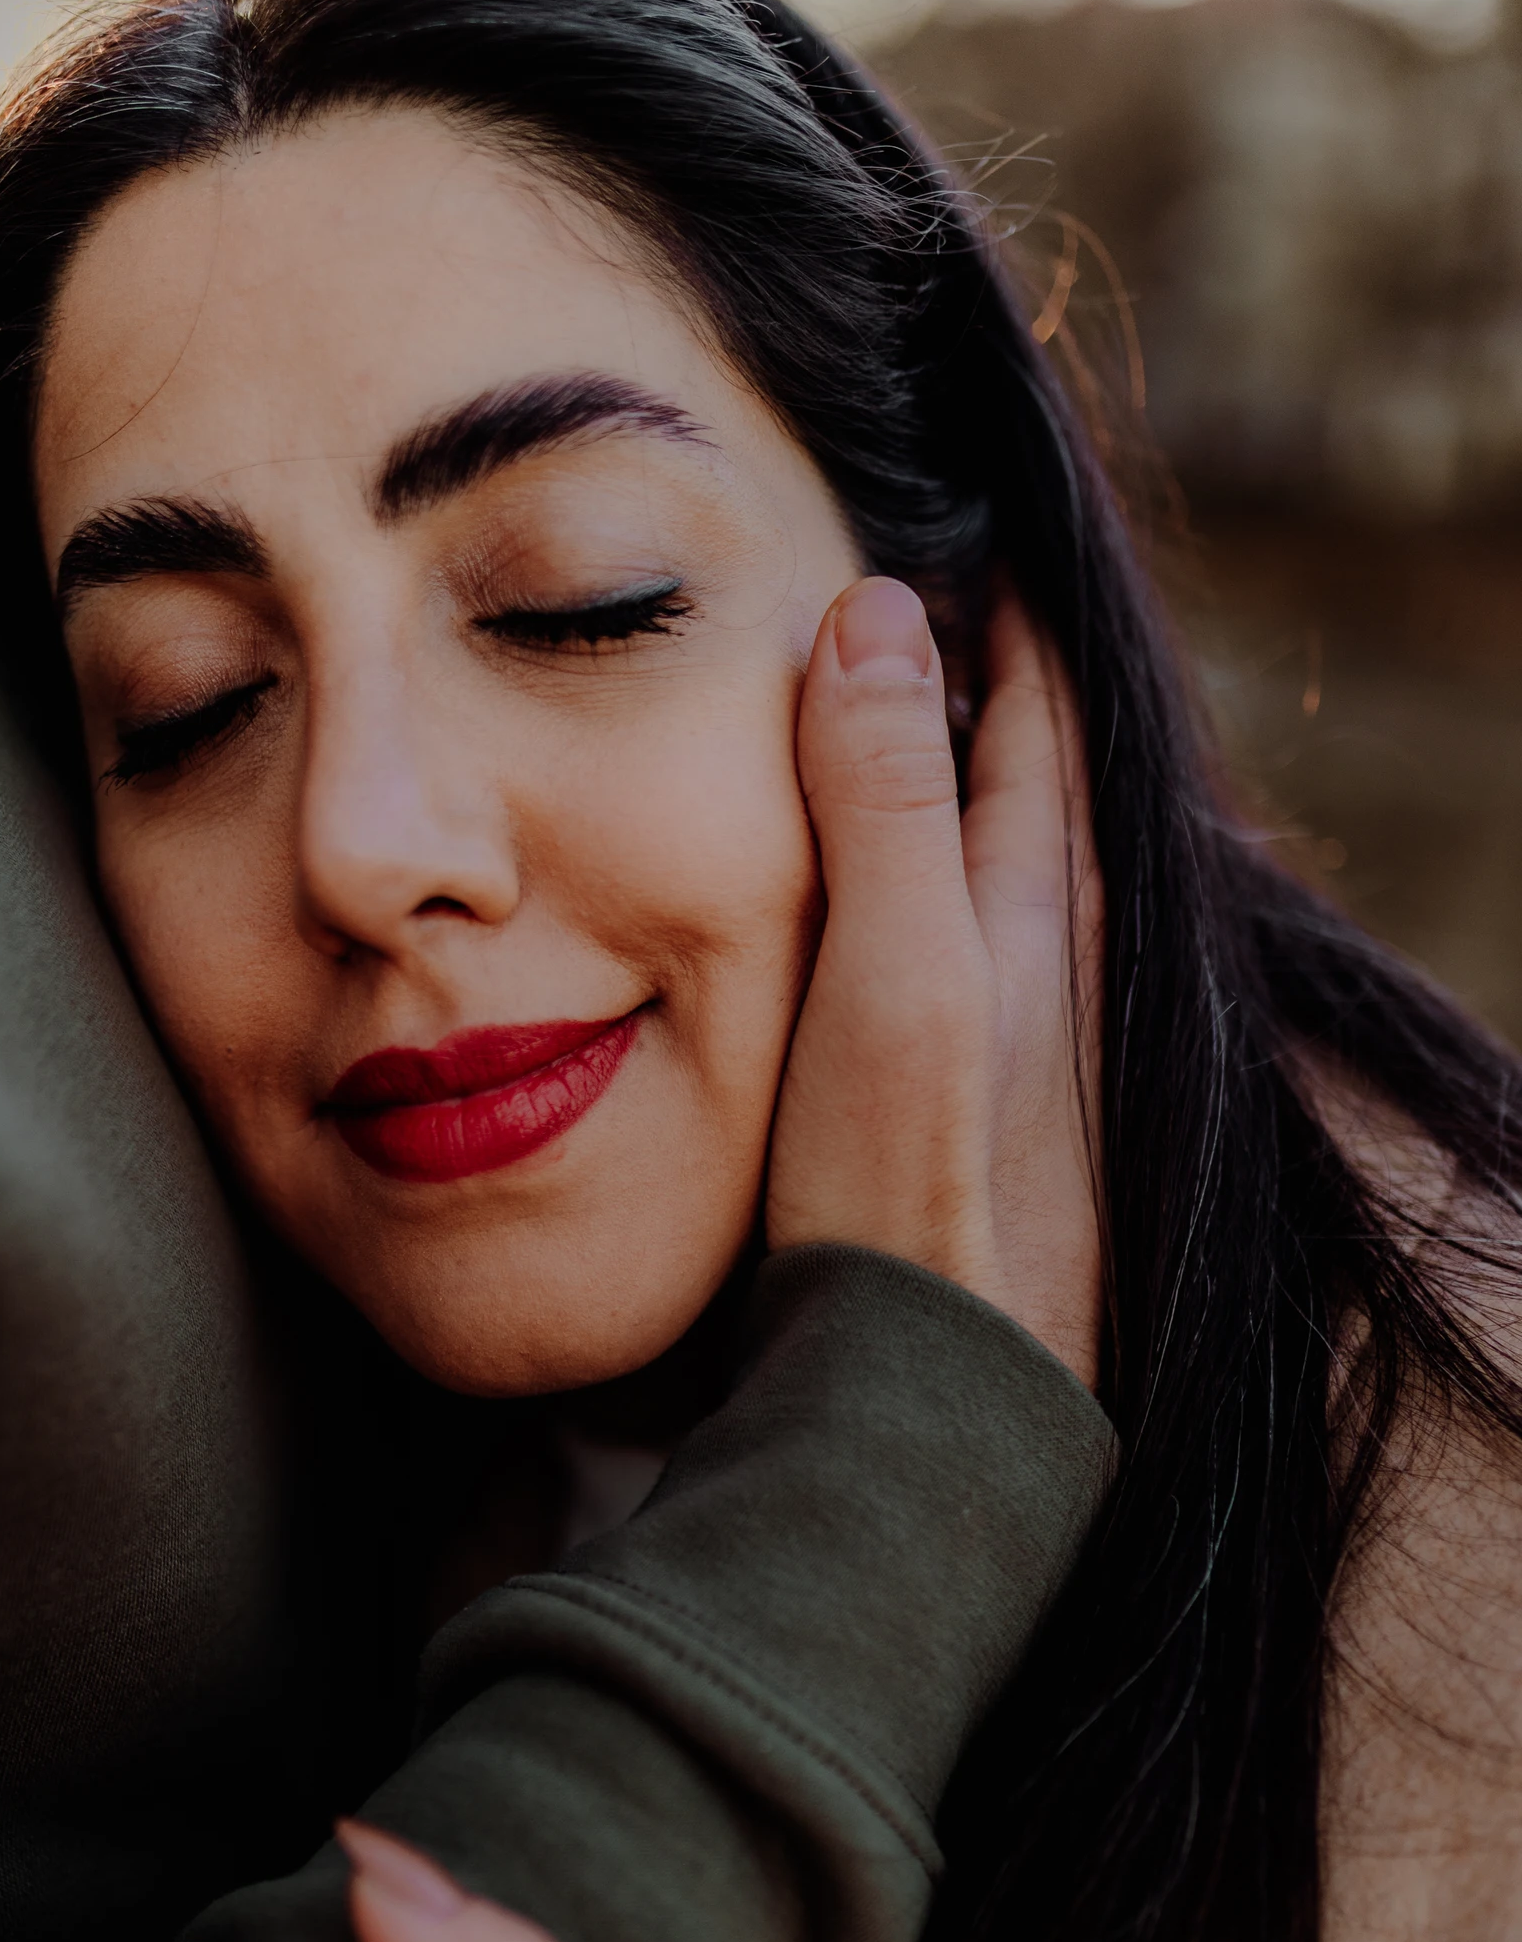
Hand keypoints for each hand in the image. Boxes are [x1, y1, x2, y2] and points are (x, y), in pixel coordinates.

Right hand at [767, 577, 1103, 1388]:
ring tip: (946, 746)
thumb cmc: (903, 1195)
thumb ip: (889, 803)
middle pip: (1047, 796)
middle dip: (1005, 698)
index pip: (1037, 723)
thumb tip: (878, 616)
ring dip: (990, 805)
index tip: (970, 536)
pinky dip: (965, 910)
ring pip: (1027, 887)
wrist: (927, 1405)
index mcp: (1036, 915)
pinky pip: (999, 971)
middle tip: (951, 614)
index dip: (1004, 625)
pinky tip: (941, 941)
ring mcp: (1042, 1061)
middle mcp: (1062, 978)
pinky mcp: (1004, 1134)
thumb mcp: (892, 976)